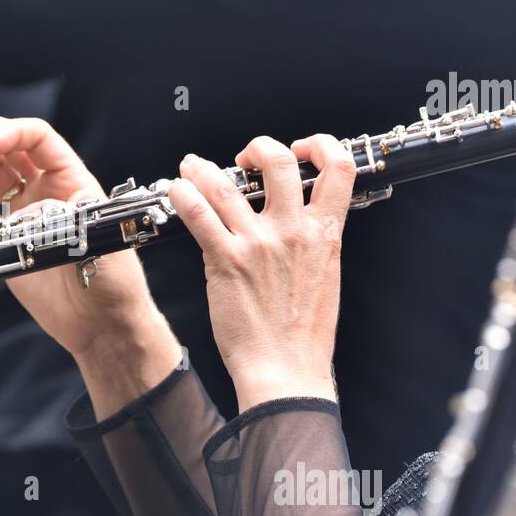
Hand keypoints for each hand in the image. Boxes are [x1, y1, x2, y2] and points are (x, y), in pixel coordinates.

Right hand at [0, 116, 179, 415]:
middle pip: (13, 148)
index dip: (13, 133)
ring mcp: (24, 215)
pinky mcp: (6, 242)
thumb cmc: (112, 281)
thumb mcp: (95, 240)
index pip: (40, 140)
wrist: (101, 325)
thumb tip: (31, 211)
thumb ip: (62, 220)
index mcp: (73, 181)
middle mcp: (47, 191)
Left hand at [167, 134, 356, 410]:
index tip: (302, 150)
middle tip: (245, 159)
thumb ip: (315, 242)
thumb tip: (305, 223)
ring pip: (226, 184)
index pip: (338, 169)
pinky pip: (199, 215)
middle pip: (278, 162)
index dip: (320, 145)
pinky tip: (176, 190)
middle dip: (258, 148)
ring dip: (204, 168)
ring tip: (192, 165)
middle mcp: (293, 232)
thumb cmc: (304, 334)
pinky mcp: (225, 261)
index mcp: (325, 234)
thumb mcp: (325, 276)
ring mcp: (257, 244)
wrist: (286, 370)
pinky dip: (184, 195)